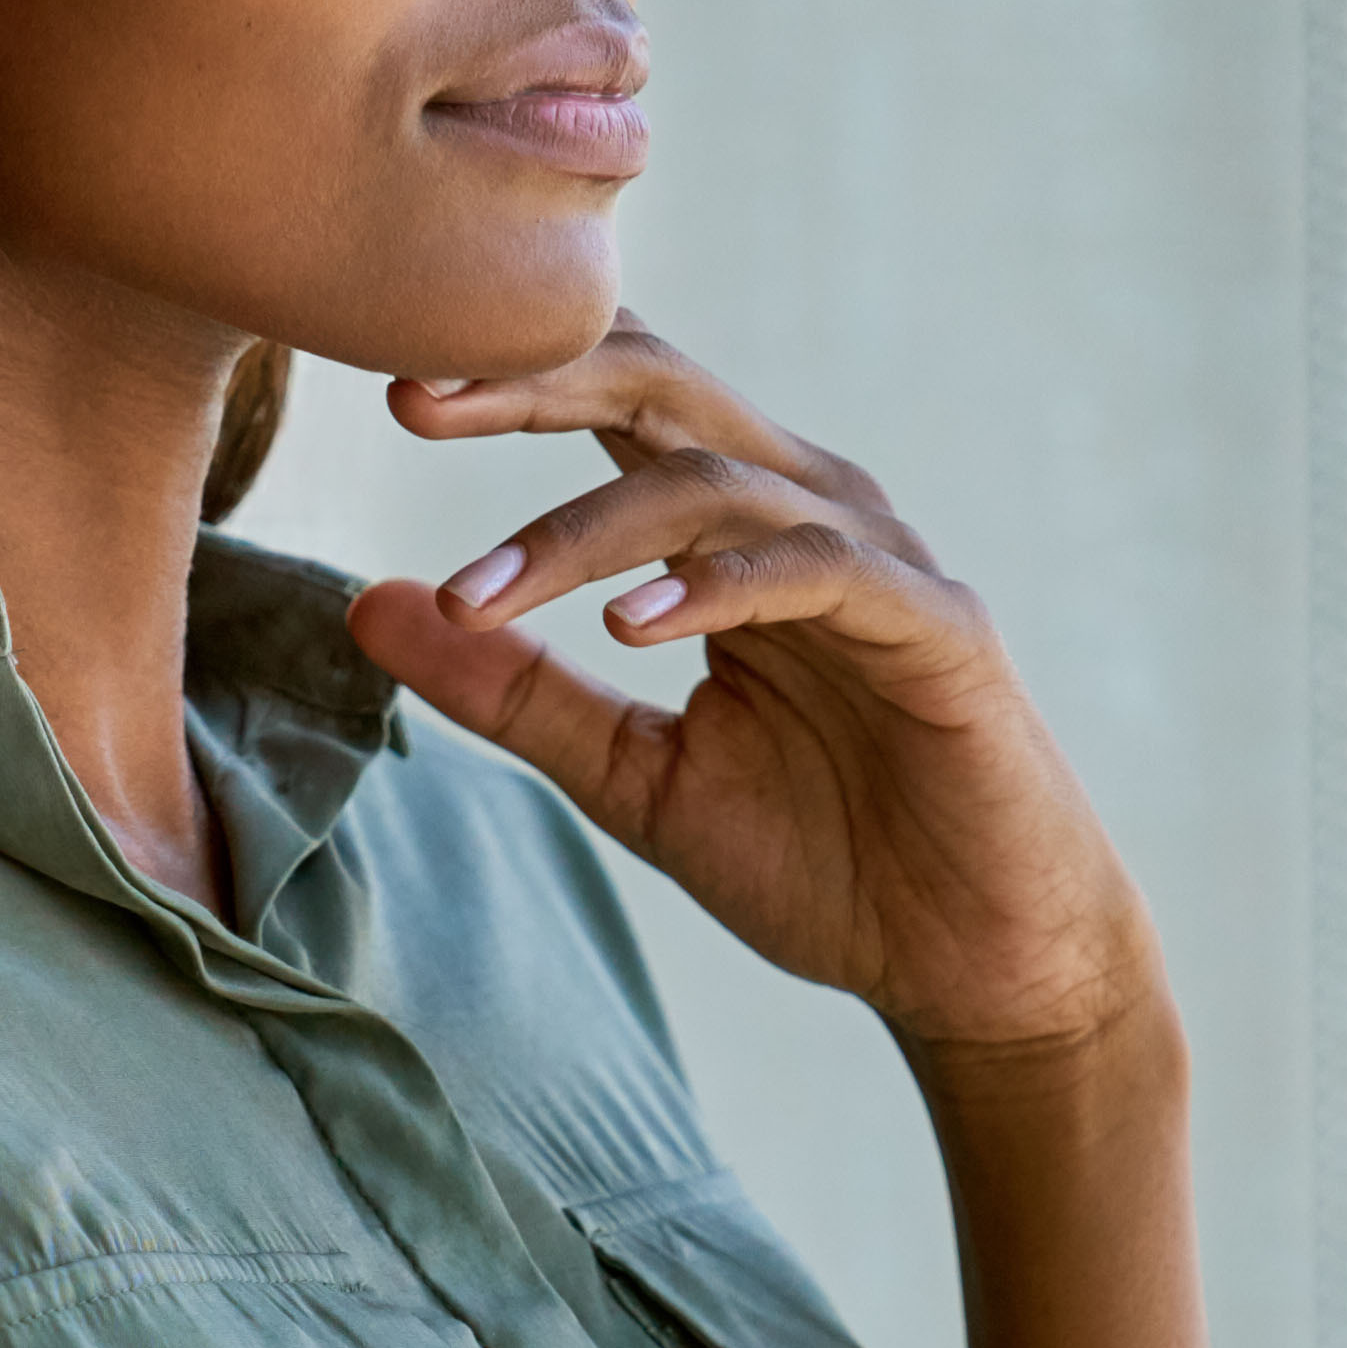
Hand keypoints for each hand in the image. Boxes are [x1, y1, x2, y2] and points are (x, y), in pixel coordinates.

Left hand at [337, 320, 1164, 1061]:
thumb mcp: (635, 776)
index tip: (390, 397)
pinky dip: (717, 586)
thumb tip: (368, 605)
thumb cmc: (825, 862)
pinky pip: (817, 573)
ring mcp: (880, 564)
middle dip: (536, 383)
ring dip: (588, 531)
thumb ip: (515, 691)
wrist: (978, 966)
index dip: (510, 381)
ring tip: (483, 594)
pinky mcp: (938, 630)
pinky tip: (628, 625)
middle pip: (664, 389)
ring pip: (720, 484)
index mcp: (734, 530)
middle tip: (414, 402)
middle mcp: (807, 513)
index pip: (616, 406)